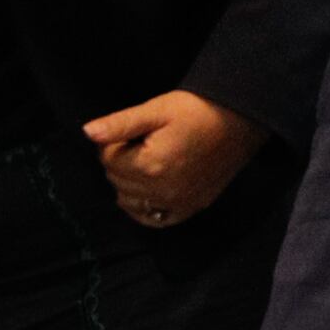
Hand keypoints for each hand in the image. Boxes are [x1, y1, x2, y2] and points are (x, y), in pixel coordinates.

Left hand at [82, 90, 264, 228]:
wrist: (241, 119)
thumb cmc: (198, 110)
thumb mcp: (157, 109)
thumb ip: (121, 124)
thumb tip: (87, 132)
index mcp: (151, 165)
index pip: (107, 159)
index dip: (116, 141)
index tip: (137, 130)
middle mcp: (163, 190)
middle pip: (116, 180)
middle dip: (122, 161)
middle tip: (146, 142)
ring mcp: (178, 202)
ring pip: (129, 201)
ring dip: (131, 183)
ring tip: (152, 160)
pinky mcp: (191, 207)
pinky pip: (153, 220)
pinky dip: (145, 208)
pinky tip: (151, 188)